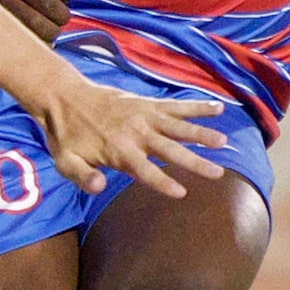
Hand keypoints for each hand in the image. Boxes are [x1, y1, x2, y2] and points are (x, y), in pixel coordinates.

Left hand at [36, 83, 226, 198]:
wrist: (65, 97)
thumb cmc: (67, 136)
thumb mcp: (65, 161)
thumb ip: (82, 176)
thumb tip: (100, 188)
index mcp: (119, 150)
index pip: (146, 171)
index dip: (163, 182)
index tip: (183, 193)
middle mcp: (136, 133)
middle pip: (170, 150)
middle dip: (195, 162)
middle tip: (218, 173)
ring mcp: (144, 116)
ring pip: (179, 126)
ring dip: (202, 133)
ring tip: (224, 142)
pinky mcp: (148, 103)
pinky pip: (176, 105)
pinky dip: (197, 106)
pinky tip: (218, 108)